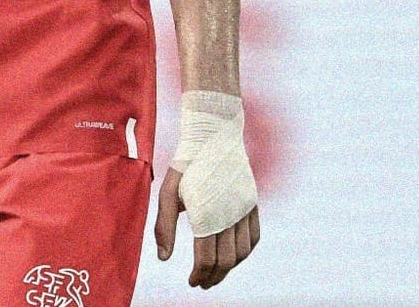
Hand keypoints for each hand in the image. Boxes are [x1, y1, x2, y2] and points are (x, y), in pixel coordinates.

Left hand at [154, 166, 259, 288]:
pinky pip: (254, 237)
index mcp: (206, 214)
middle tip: (202, 282)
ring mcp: (243, 209)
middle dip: (214, 277)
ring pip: (242, 252)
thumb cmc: (185, 165)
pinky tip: (234, 255)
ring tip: (215, 272)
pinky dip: (245, 252)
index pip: (206, 258)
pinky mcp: (252, 203)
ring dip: (230, 268)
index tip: (192, 282)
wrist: (213, 136)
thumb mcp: (167, 192)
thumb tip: (164, 258)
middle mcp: (228, 215)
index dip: (199, 275)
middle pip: (226, 261)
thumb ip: (164, 226)